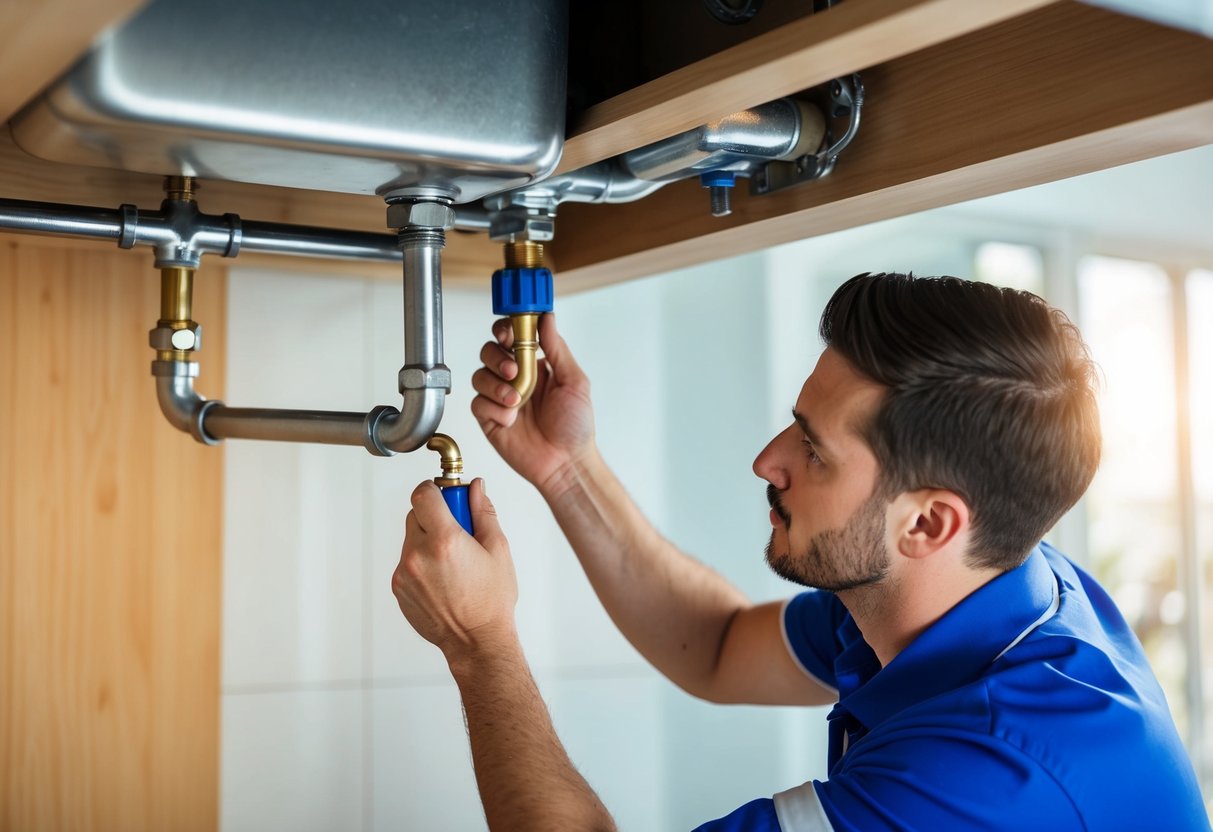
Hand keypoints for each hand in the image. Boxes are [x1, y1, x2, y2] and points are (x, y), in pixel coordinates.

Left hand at [391, 479, 517, 660]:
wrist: (475, 641)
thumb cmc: (491, 600)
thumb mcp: (498, 550)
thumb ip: (483, 513)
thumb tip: (476, 488)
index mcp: (445, 541)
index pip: (423, 494)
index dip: (434, 489)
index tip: (444, 495)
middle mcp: (418, 555)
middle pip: (416, 514)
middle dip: (434, 516)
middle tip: (457, 532)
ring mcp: (404, 573)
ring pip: (411, 539)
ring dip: (428, 541)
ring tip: (452, 563)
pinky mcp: (398, 588)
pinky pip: (407, 562)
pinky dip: (421, 563)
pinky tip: (443, 579)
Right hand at [471, 313, 594, 496]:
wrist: (566, 464)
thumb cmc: (576, 427)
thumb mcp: (574, 382)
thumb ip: (557, 348)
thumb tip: (547, 318)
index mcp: (534, 366)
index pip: (510, 338)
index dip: (504, 331)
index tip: (508, 334)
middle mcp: (514, 379)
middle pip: (489, 352)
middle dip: (497, 358)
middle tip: (512, 371)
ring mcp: (500, 399)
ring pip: (479, 376)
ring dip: (495, 385)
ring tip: (515, 401)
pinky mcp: (489, 420)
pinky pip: (478, 404)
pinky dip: (492, 408)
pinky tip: (510, 419)